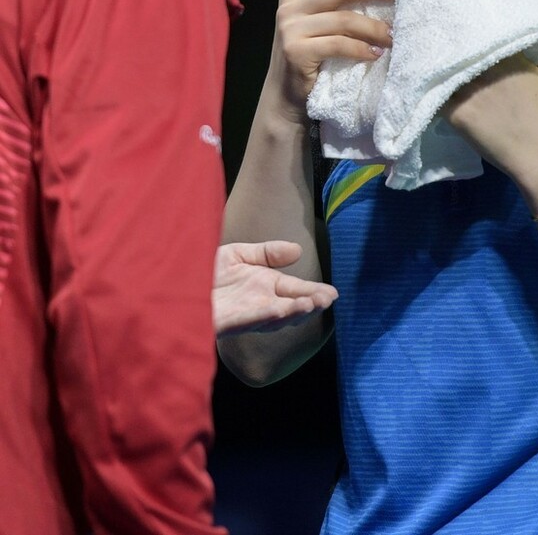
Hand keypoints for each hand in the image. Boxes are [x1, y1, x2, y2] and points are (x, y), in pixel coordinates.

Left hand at [213, 240, 338, 336]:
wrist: (168, 285)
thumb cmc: (201, 272)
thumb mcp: (238, 255)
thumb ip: (267, 253)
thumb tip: (298, 250)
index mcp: (263, 287)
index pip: (294, 290)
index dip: (314, 292)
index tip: (334, 293)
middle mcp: (257, 303)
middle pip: (290, 306)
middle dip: (310, 304)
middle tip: (330, 299)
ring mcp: (243, 314)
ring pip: (274, 316)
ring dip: (294, 311)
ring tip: (314, 304)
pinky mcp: (227, 322)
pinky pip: (251, 319)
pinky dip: (270, 314)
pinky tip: (284, 309)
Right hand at [268, 0, 394, 121]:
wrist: (285, 98)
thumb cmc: (309, 57)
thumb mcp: (313, 24)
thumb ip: (330, 4)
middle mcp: (288, 8)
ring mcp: (290, 30)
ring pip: (344, 19)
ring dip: (374, 27)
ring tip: (392, 35)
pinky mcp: (297, 52)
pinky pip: (339, 45)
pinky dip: (362, 49)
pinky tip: (376, 54)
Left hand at [442, 53, 537, 181]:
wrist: (535, 150)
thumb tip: (531, 44)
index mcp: (507, 56)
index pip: (482, 40)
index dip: (475, 45)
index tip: (472, 50)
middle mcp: (486, 69)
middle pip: (462, 55)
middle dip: (457, 57)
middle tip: (451, 61)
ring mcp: (469, 90)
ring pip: (448, 75)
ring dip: (444, 76)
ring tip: (440, 78)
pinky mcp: (457, 110)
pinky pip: (439, 97)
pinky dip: (436, 96)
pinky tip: (436, 96)